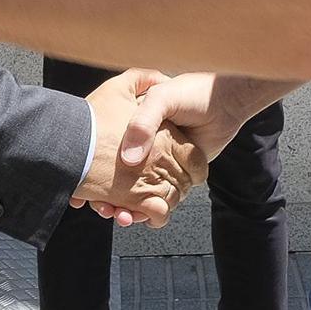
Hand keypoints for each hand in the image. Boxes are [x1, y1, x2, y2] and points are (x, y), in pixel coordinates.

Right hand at [75, 69, 207, 227]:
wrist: (225, 101)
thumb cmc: (191, 94)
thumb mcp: (160, 98)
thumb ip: (143, 122)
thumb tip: (128, 160)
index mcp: (135, 131)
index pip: (107, 158)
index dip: (95, 174)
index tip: (86, 187)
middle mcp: (144, 151)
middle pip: (117, 182)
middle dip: (106, 198)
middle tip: (101, 207)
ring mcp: (159, 167)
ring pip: (133, 196)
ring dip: (123, 209)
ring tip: (117, 215)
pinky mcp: (176, 180)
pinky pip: (156, 203)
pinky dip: (145, 213)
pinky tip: (135, 214)